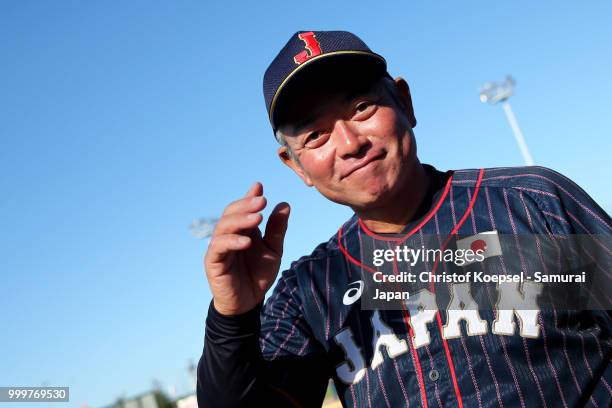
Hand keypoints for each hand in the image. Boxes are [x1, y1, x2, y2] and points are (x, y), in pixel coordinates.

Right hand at [204, 182, 289, 315]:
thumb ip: (276, 229)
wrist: (248, 302)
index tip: (259, 187)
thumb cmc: (258, 275)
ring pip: (223, 226)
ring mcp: (219, 247)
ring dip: (240, 220)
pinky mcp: (213, 261)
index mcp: (242, 230)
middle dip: (246, 205)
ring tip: (257, 217)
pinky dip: (232, 241)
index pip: (242, 209)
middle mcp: (228, 235)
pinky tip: (247, 241)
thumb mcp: (273, 251)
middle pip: (231, 213)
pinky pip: (219, 246)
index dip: (248, 197)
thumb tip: (284, 204)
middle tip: (262, 201)